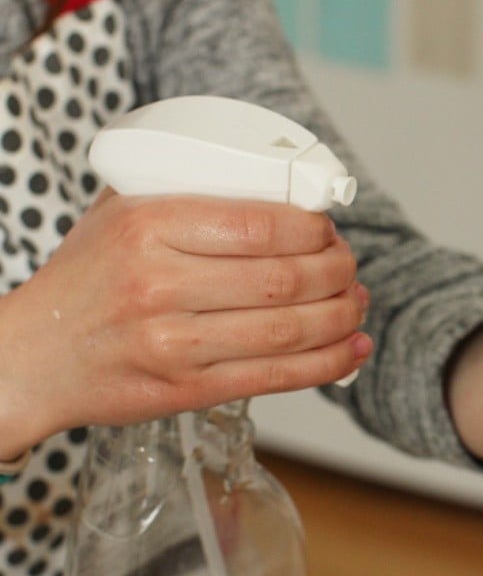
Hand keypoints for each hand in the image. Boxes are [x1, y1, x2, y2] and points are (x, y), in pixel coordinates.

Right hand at [0, 191, 370, 458]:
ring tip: (357, 304)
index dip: (315, 230)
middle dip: (338, 272)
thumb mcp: (118, 213)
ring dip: (341, 317)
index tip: (329, 231)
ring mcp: (174, 343)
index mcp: (148, 226)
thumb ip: (185, 190)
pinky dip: (326, 364)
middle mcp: (161, 284)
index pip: (261, 225)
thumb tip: (273, 185)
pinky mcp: (186, 390)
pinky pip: (275, 377)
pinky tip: (352, 350)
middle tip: (349, 267)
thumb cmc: (83, 281)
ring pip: (288, 329)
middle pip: (284, 279)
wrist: (32, 358)